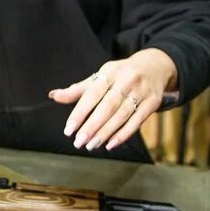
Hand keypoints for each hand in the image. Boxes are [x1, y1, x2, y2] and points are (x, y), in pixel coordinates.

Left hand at [49, 49, 176, 152]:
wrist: (155, 65)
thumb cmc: (121, 74)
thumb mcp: (101, 76)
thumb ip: (78, 90)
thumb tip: (54, 96)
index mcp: (110, 72)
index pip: (92, 94)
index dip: (80, 113)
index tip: (69, 129)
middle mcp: (126, 80)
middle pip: (107, 107)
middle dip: (92, 126)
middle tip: (79, 142)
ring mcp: (141, 91)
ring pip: (121, 115)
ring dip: (105, 133)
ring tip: (91, 145)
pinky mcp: (153, 102)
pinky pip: (137, 121)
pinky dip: (123, 134)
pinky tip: (111, 144)